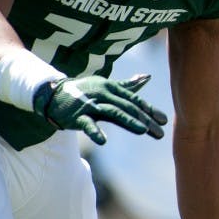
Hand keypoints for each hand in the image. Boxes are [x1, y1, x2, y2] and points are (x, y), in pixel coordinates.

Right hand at [32, 73, 167, 145]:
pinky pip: (87, 124)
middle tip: (160, 132)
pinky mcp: (77, 116)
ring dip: (128, 121)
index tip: (164, 120)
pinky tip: (103, 141)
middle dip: (145, 120)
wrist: (53, 93)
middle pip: (128, 107)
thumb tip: (148, 76)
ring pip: (113, 113)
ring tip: (143, 131)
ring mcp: (90, 105)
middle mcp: (104, 94)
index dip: (150, 110)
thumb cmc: (85, 90)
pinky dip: (94, 132)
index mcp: (112, 88)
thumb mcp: (107, 85)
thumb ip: (128, 85)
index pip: (135, 100)